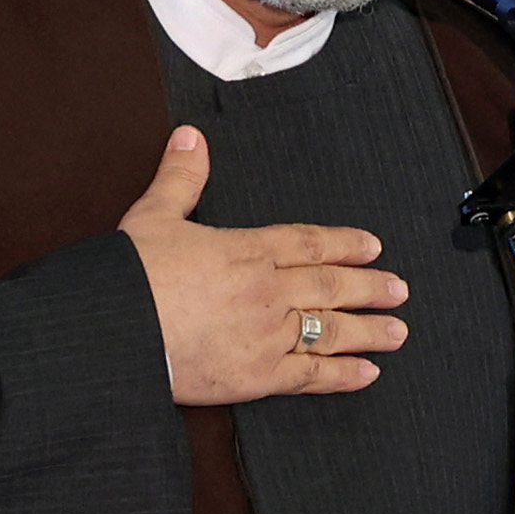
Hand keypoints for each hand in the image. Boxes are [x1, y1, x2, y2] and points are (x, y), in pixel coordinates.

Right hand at [119, 125, 408, 404]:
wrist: (114, 330)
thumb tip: (191, 136)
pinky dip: (342, 376)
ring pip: (330, 330)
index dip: (344, 244)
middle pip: (330, 285)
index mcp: (247, 250)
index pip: (308, 243)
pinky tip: (367, 375)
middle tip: (400, 289)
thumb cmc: (129, 276)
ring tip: (398, 331)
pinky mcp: (257, 377)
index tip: (373, 247)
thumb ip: (181, 177)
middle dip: (369, 287)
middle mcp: (268, 290)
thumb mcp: (154, 215)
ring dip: (368, 331)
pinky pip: (310, 375)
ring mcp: (267, 334)